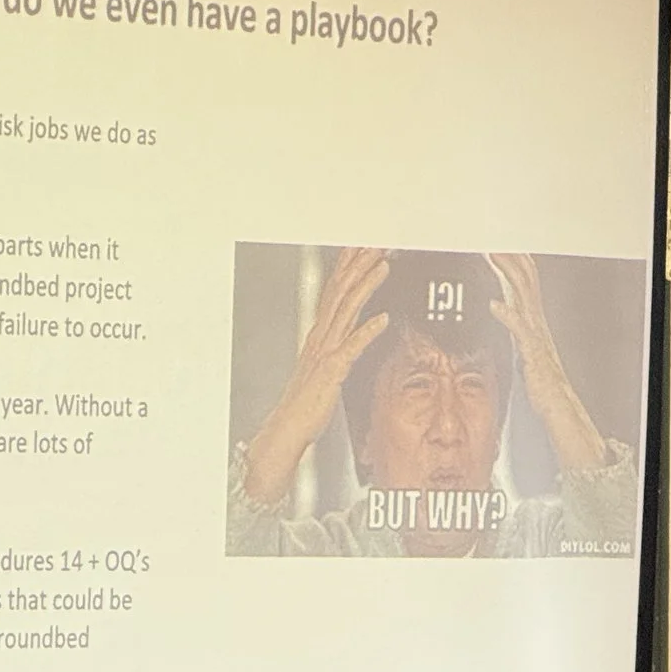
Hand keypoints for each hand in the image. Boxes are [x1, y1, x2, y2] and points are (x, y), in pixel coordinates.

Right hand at [241, 246, 390, 504]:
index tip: (363, 244)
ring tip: (383, 265)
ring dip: (365, 286)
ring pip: (346, 311)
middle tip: (376, 241)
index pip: (335, 291)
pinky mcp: (331, 372)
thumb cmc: (306, 403)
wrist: (287, 429)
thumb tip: (359, 326)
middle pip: (340, 292)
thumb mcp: (325, 366)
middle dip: (358, 264)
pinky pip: (350, 349)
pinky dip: (366, 332)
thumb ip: (341, 343)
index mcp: (319, 335)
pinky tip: (382, 319)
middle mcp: (321, 338)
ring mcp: (325, 353)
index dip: (349, 265)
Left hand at [486, 253, 607, 472]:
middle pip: (525, 282)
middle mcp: (537, 324)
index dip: (514, 262)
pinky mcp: (532, 353)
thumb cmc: (539, 381)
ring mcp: (536, 336)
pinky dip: (507, 315)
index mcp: (533, 321)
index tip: (499, 244)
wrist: (557, 405)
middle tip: (493, 240)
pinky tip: (493, 305)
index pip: (525, 283)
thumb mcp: (524, 348)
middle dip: (510, 259)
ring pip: (523, 297)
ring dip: (508, 275)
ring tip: (493, 257)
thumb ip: (514, 328)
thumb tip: (500, 311)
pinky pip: (520, 331)